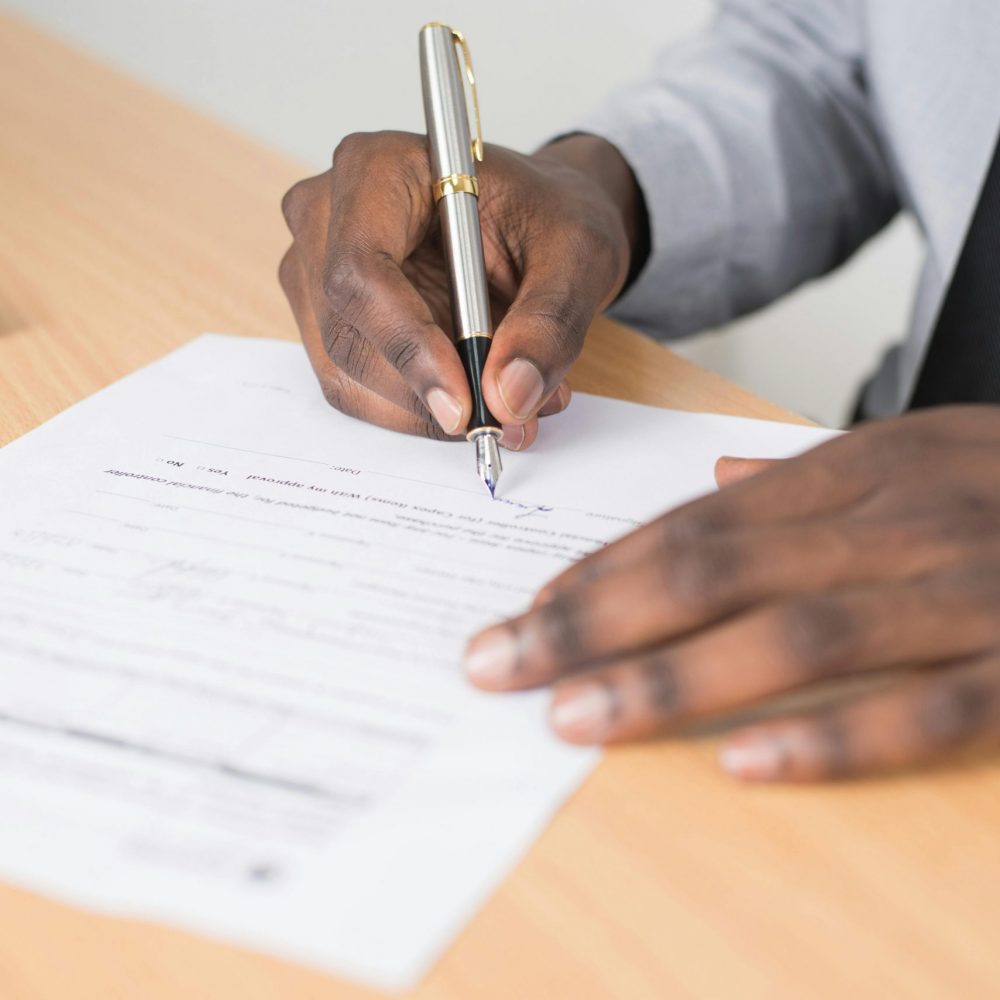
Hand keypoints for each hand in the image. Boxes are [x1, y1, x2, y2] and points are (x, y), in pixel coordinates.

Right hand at [279, 132, 641, 448]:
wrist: (536, 223)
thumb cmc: (549, 216)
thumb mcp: (577, 256)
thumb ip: (548, 323)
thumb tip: (508, 396)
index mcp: (377, 168)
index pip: (361, 270)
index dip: (408, 345)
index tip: (463, 404)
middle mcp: (327, 217)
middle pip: (347, 333)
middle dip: (425, 393)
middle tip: (507, 419)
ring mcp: (316, 272)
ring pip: (348, 373)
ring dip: (426, 410)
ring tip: (510, 403)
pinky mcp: (329, 321)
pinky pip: (357, 389)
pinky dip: (418, 410)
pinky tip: (476, 394)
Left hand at [464, 408, 999, 780]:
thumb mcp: (919, 448)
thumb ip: (809, 472)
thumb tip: (716, 479)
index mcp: (857, 470)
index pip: (693, 522)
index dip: (600, 569)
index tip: (521, 612)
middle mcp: (892, 523)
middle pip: (711, 572)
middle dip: (592, 621)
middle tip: (498, 665)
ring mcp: (960, 594)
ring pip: (791, 638)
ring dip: (672, 681)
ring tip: (574, 720)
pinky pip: (921, 711)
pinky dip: (830, 740)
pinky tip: (741, 766)